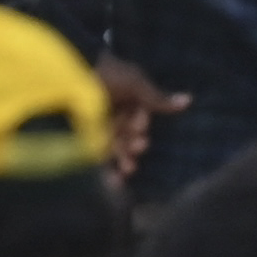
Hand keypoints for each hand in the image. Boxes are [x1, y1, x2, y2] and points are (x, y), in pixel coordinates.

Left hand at [95, 51, 186, 184]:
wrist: (67, 74)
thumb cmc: (104, 74)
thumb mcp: (134, 82)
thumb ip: (157, 98)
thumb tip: (188, 100)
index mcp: (124, 96)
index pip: (138, 117)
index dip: (141, 124)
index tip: (140, 126)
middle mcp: (110, 112)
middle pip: (129, 135)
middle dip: (135, 144)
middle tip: (138, 147)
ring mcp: (95, 127)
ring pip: (116, 149)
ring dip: (126, 159)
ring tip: (129, 168)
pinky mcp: (82, 141)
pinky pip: (99, 159)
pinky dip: (109, 171)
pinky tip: (116, 183)